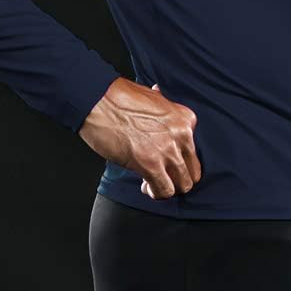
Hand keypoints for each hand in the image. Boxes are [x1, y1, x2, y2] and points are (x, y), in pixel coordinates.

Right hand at [78, 77, 201, 198]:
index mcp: (185, 119)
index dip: (178, 159)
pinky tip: (146, 186)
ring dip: (169, 188)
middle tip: (163, 177)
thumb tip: (161, 107)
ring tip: (153, 184)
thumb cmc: (118, 97)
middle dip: (178, 178)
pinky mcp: (151, 165)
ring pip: (183, 184)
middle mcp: (182, 135)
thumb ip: (163, 109)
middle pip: (192, 171)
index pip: (193, 150)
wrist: (98, 101)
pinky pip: (165, 191)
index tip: (165, 160)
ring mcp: (168, 151)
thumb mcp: (152, 97)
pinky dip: (157, 193)